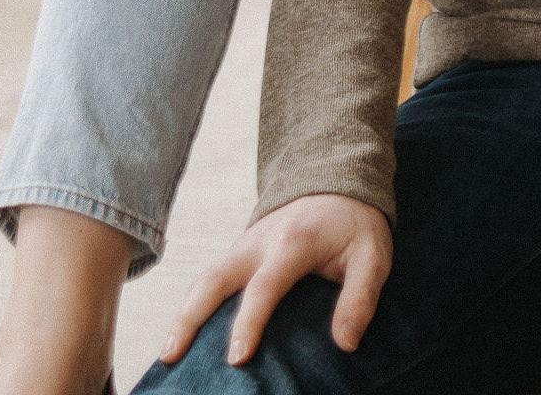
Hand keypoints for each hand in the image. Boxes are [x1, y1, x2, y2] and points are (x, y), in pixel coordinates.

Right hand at [157, 194, 391, 369]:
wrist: (338, 182)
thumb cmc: (355, 225)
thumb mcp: (372, 255)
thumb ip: (360, 298)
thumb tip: (346, 344)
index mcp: (293, 242)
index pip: (265, 285)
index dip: (249, 321)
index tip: (237, 357)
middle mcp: (260, 242)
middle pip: (215, 277)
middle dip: (191, 316)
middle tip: (172, 355)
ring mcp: (245, 245)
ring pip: (204, 277)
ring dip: (183, 313)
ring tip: (167, 353)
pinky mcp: (240, 251)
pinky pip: (210, 278)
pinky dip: (192, 305)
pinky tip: (183, 334)